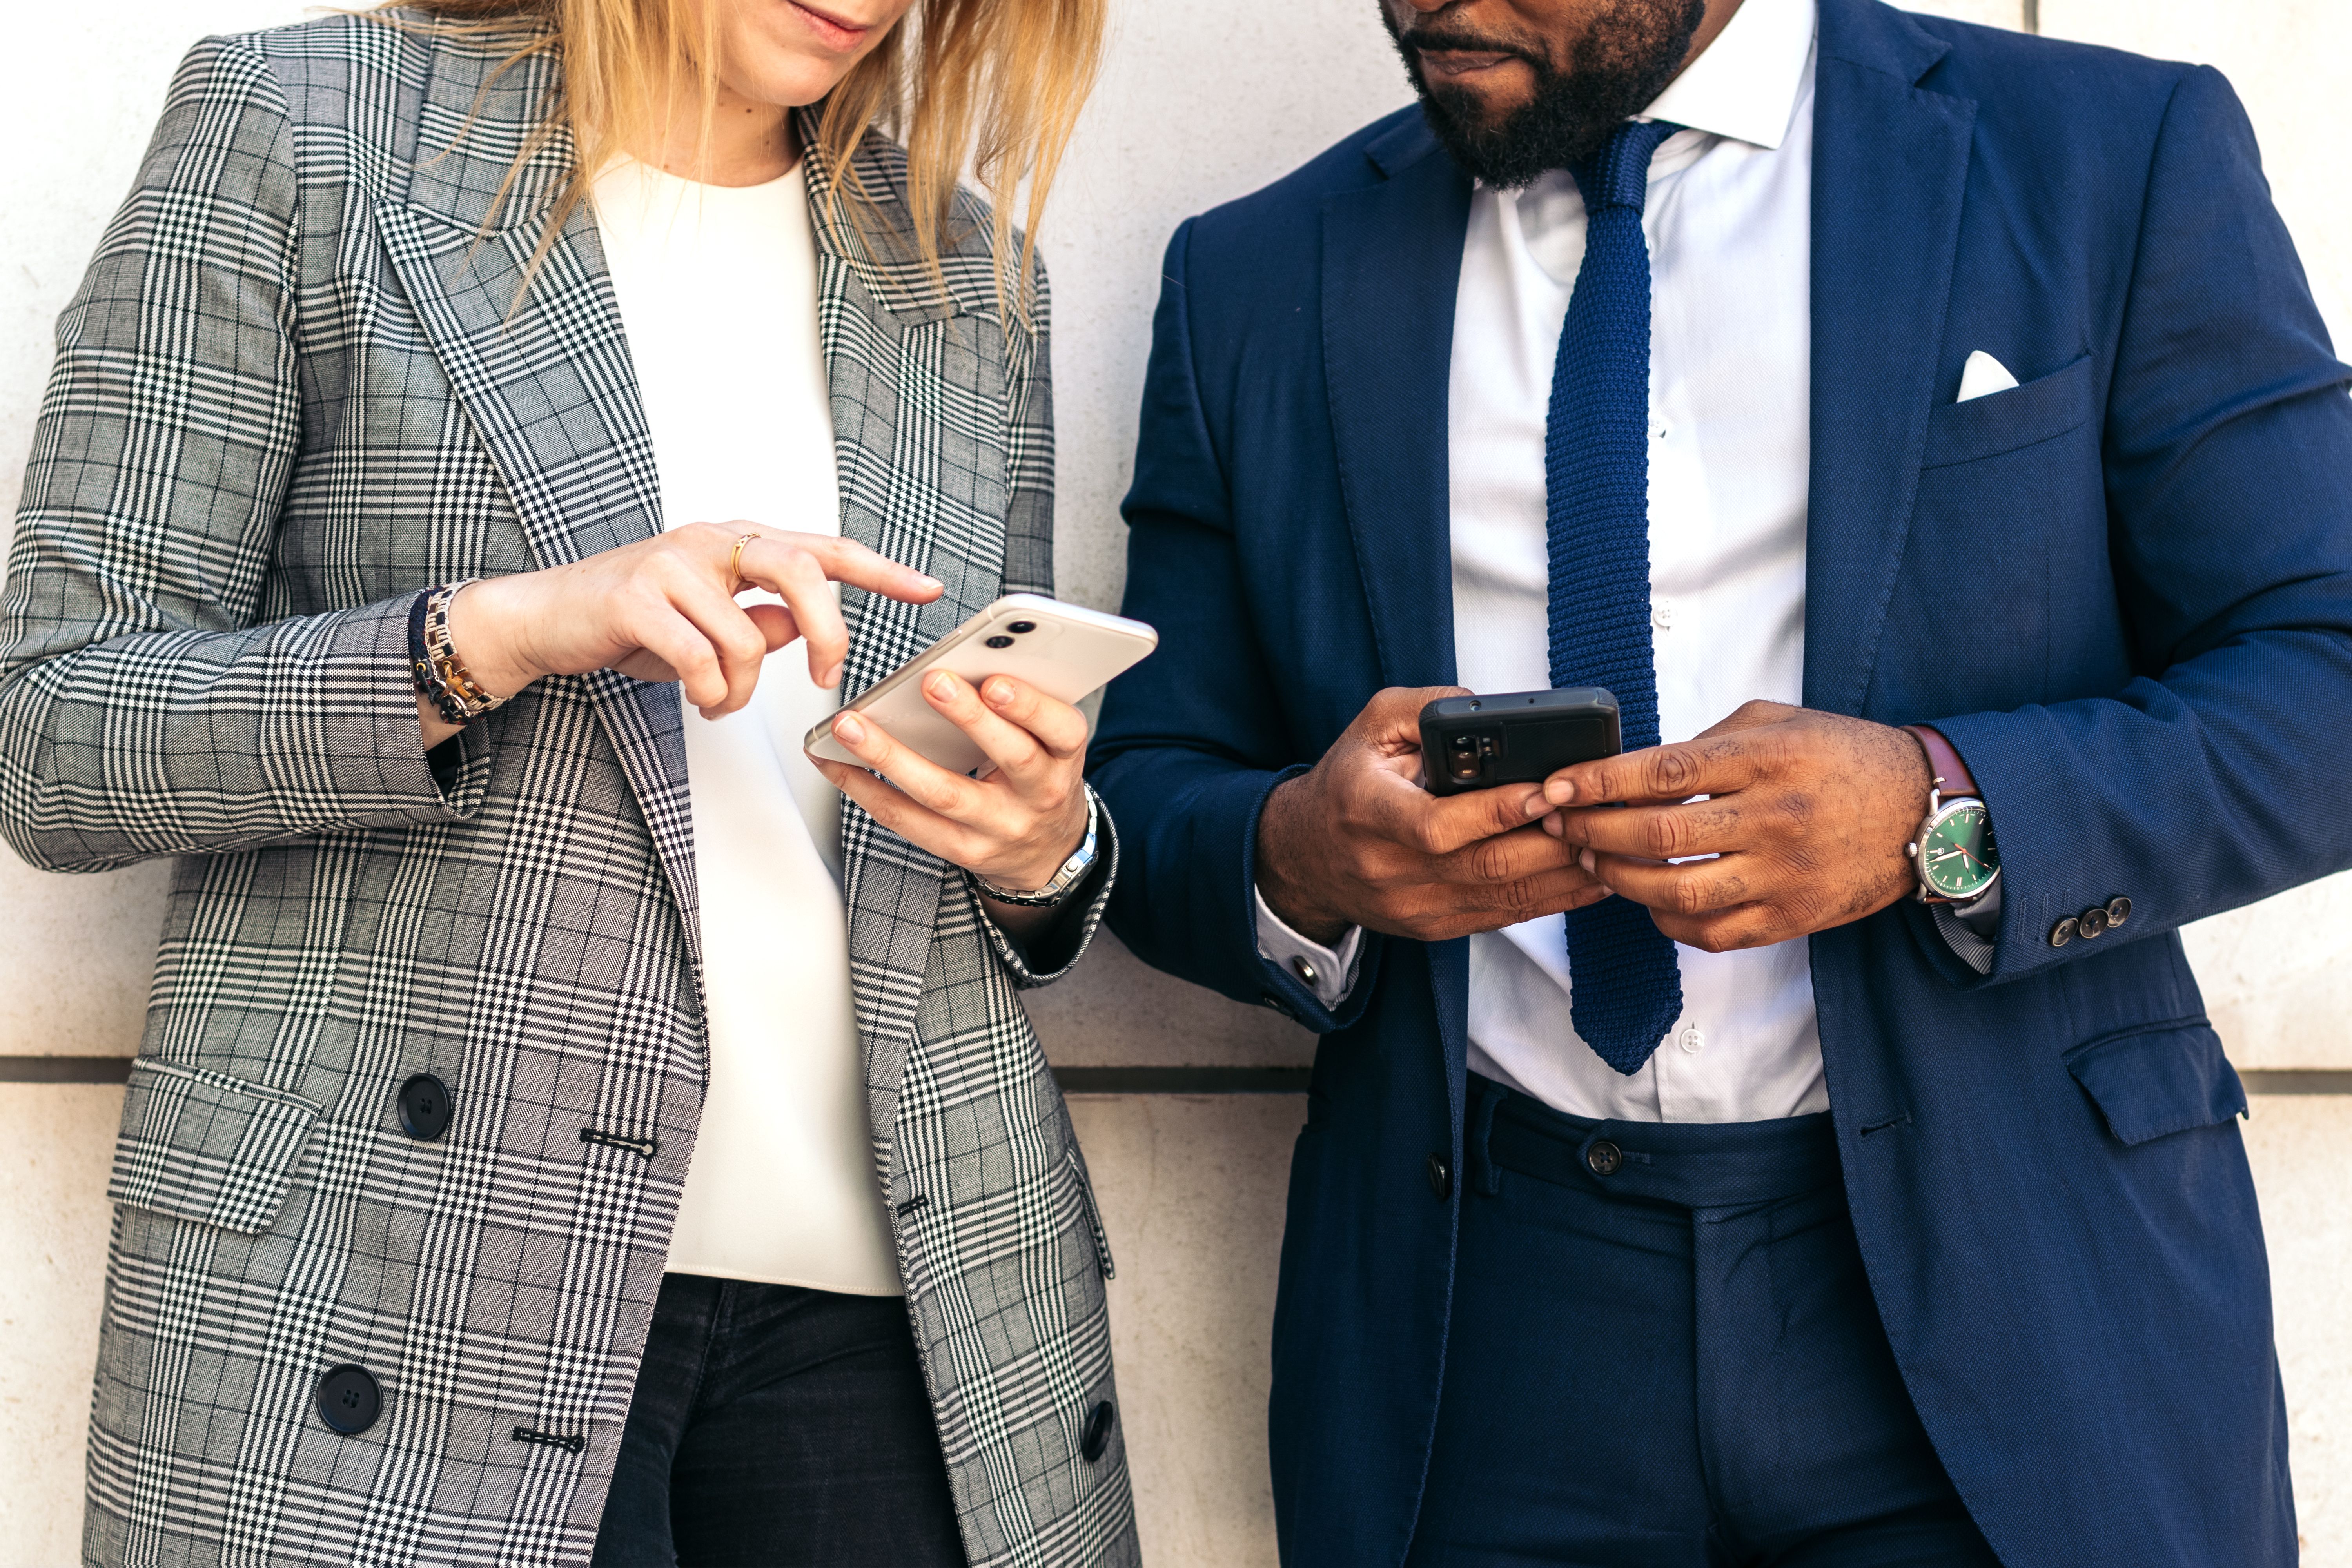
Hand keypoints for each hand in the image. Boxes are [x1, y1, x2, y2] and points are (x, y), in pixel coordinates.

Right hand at [419, 523, 943, 746]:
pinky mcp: (637, 596)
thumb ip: (763, 620)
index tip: (928, 588)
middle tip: (827, 678)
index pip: (823, 548)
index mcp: (737, 541)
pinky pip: (702, 659)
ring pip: (749, 637)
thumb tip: (804, 631)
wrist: (545, 618)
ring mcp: (672, 562)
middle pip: (802, 572)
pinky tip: (696, 697)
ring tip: (718, 700)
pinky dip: (709, 693)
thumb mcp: (709, 621)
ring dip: (743, 689)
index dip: (880, 569)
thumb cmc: (632, 622)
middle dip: (828, 634)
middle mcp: (710, 540)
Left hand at [810, 671, 1090, 933]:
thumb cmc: (1038, 776)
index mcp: (1064, 756)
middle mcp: (1038, 795)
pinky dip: (866, 789)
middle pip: (1008, 757)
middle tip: (931, 682)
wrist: (1047, 851)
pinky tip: (836, 763)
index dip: (1029, 706)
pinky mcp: (961, 851)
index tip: (995, 681)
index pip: (1060, 728)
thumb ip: (1019, 702)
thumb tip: (963, 659)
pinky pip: (907, 821)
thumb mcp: (1049, 738)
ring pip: (944, 793)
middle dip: (969, 718)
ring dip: (892, 757)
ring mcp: (999, 829)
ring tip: (851, 726)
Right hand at [1256, 687, 1612, 945]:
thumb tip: (1482, 707)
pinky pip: (1501, 917)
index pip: (1439, 824)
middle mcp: (1389, 866)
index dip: (1498, 811)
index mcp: (1369, 810)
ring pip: (1502, 897)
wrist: (1305, 857)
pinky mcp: (1434, 926)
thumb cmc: (1347, 785)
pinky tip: (1589, 880)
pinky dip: (1552, 901)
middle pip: (1484, 865)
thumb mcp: (1370, 727)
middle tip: (1600, 816)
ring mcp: (1413, 904)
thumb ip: (1424, 707)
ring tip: (1609, 847)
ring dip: (1563, 875)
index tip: (1548, 789)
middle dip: (1552, 842)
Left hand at [1541, 700, 1933, 952]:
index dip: (1599, 781)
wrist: (1923, 809)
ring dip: (1618, 880)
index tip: (1557, 785)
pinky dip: (1665, 921)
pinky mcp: (1791, 917)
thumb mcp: (1780, 722)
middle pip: (1657, 834)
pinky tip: (1647, 899)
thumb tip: (1640, 769)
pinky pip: (1711, 933)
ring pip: (1676, 892)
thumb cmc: (1843, 758)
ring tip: (1592, 862)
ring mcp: (1782, 874)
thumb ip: (1710, 740)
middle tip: (1559, 824)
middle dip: (1592, 832)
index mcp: (1765, 760)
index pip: (1663, 772)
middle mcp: (1772, 818)